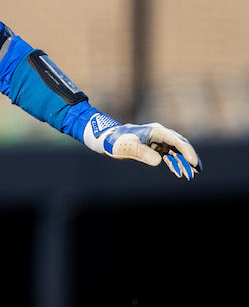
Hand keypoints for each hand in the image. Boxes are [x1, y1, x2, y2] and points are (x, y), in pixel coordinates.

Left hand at [83, 114, 201, 178]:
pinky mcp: (155, 148)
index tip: (193, 163)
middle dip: (190, 158)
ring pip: (176, 152)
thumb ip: (143, 153)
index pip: (176, 140)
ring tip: (190, 176)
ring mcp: (158, 142)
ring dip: (183, 163)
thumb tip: (158, 162)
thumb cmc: (117, 141)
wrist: (107, 139)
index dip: (187, 151)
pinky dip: (174, 164)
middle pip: (180, 145)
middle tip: (198, 170)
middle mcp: (160, 135)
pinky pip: (169, 156)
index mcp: (156, 131)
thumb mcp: (128, 147)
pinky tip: (178, 173)